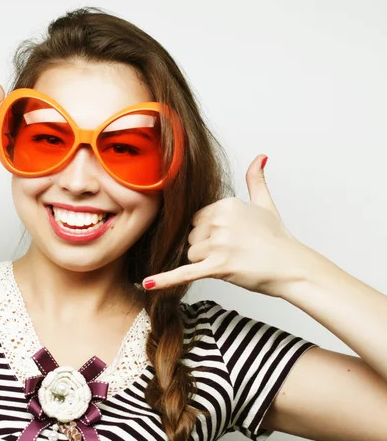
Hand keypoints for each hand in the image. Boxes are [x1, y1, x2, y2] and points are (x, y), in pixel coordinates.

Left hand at [142, 155, 305, 297]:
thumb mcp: (266, 204)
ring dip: (205, 263)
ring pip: (190, 254)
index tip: (229, 238)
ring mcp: (219, 244)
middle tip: (233, 252)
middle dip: (205, 248)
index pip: (196, 219)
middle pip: (191, 237)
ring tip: (232, 262)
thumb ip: (256, 180)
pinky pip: (185, 273)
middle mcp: (220, 221)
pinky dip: (165, 280)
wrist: (293, 267)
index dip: (209, 232)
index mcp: (225, 204)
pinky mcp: (218, 266)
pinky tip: (147, 284)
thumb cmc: (278, 239)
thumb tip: (260, 157)